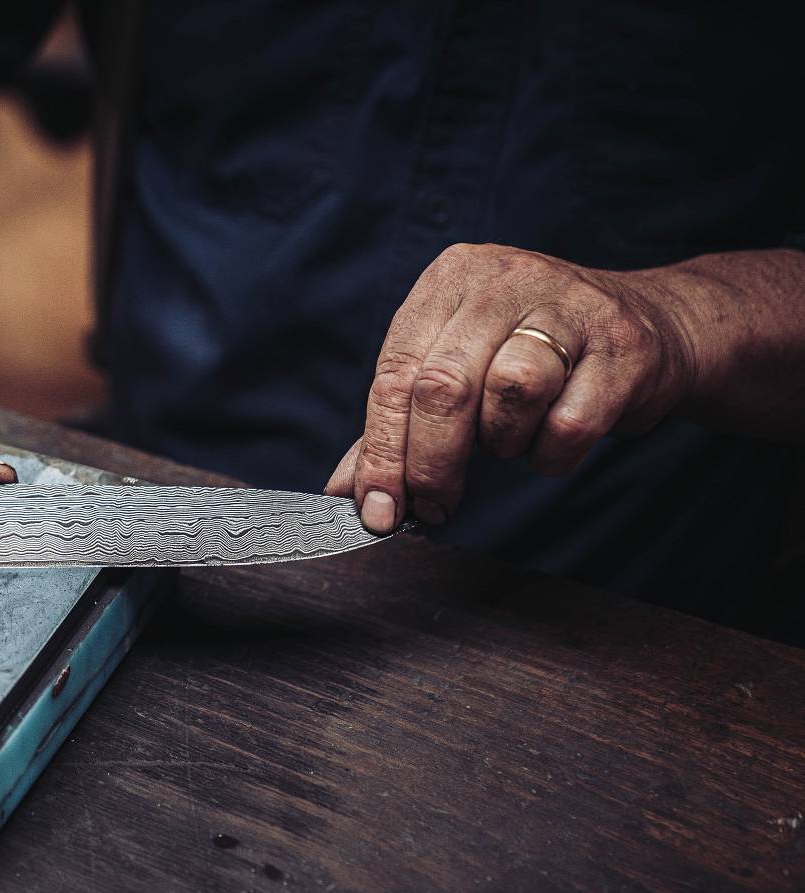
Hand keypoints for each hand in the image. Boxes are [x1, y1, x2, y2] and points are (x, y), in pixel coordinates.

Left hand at [325, 243, 699, 529]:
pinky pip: (570, 422)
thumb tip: (343, 491)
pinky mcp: (623, 345)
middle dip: (430, 463)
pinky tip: (555, 439)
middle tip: (434, 506)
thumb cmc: (532, 356)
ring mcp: (571, 305)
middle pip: (444, 386)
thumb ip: (396, 426)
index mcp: (450, 279)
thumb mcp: (457, 371)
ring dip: (503, 441)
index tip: (376, 509)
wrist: (653, 329)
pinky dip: (552, 452)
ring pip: (509, 393)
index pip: (395, 372)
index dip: (382, 450)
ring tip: (512, 437)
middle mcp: (506, 279)